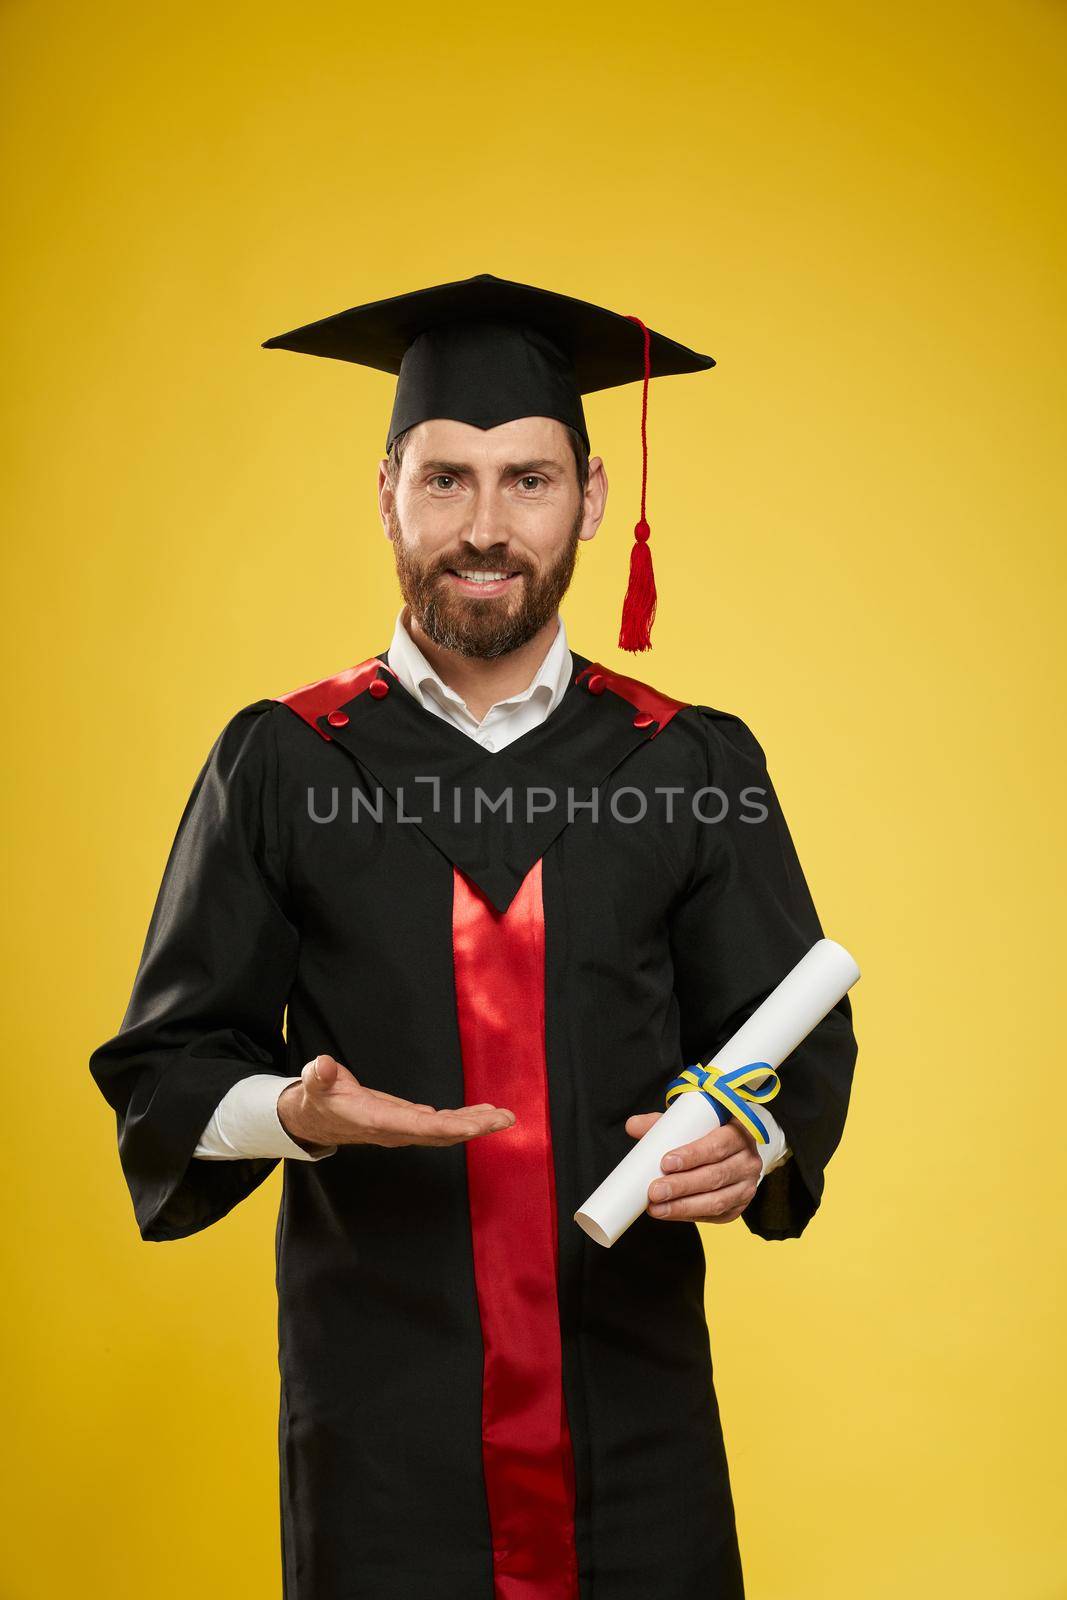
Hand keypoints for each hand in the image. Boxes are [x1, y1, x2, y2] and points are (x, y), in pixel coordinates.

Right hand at [278, 1055, 516, 1150]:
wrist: (317, 1119)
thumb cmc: (319, 1099)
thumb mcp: (315, 1084)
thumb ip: (320, 1076)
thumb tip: (322, 1066)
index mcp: (377, 1121)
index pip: (420, 1128)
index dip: (450, 1127)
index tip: (476, 1125)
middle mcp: (396, 1130)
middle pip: (442, 1134)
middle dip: (475, 1128)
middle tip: (506, 1119)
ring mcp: (404, 1129)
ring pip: (446, 1132)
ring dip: (476, 1124)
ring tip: (504, 1116)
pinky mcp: (408, 1122)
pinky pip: (441, 1125)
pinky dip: (464, 1120)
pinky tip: (482, 1114)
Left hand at [624, 1111, 761, 1223]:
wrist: (734, 1150)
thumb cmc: (710, 1132)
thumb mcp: (692, 1121)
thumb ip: (663, 1123)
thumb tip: (632, 1126)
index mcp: (738, 1134)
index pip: (717, 1146)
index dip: (692, 1155)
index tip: (665, 1163)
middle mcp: (748, 1161)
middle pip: (715, 1177)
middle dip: (682, 1186)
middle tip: (654, 1191)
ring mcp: (746, 1186)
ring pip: (716, 1201)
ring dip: (683, 1206)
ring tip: (656, 1207)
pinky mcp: (739, 1206)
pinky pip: (716, 1215)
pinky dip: (691, 1216)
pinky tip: (671, 1213)